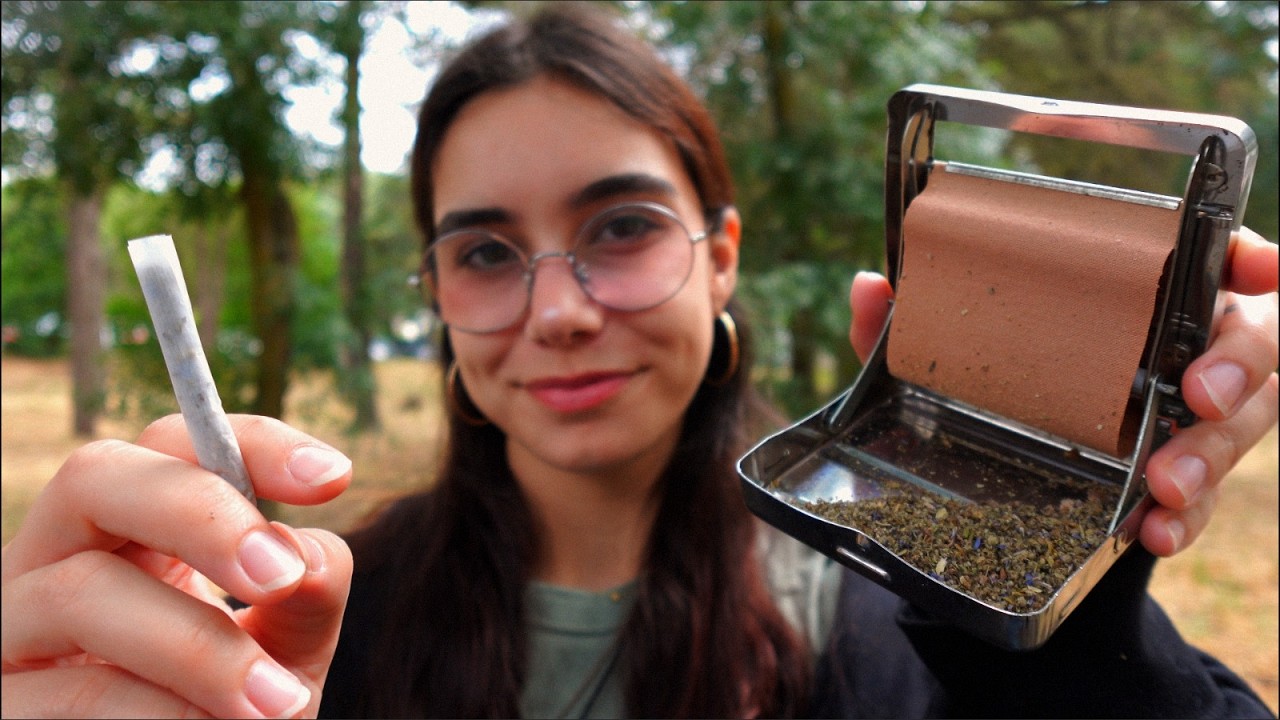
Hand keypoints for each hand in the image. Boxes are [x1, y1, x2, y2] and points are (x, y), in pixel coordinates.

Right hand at [2, 415, 353, 717]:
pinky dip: (163, 716)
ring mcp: (12, 632)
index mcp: (132, 535)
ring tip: (278, 705)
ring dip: (200, 649)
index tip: (334, 475)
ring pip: (80, 591)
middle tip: (283, 577)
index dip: (253, 443)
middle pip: (94, 476)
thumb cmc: (232, 718)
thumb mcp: (284, 654)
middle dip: (202, 516)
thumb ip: (306, 601)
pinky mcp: (3, 706)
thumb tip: (307, 556)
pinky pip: (75, 693)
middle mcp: (54, 564)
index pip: (173, 446)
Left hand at [847, 228, 1278, 556]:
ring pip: (1241, 427)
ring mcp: (1196, 418)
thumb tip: (872, 287)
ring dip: (1208, 455)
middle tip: (1201, 392)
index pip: (1218, 259)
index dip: (1250, 257)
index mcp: (1147, 295)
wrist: (1022, 474)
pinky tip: (1154, 532)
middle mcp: (1188, 347)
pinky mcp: (1186, 482)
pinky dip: (1182, 521)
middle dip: (1238, 366)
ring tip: (1164, 484)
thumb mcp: (956, 350)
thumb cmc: (1009, 379)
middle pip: (1249, 343)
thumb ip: (916, 321)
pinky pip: (1204, 504)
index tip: (1263, 267)